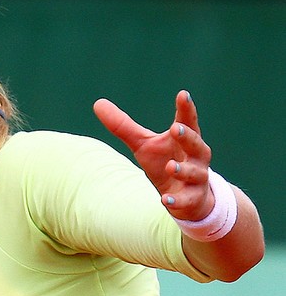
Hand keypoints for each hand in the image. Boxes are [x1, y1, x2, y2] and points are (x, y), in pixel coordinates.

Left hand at [93, 90, 213, 220]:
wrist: (187, 198)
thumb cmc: (165, 162)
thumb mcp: (142, 144)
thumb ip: (123, 126)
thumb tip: (97, 103)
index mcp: (184, 140)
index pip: (187, 121)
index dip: (186, 108)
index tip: (183, 94)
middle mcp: (195, 157)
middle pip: (196, 145)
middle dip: (188, 138)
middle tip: (176, 129)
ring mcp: (197, 179)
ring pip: (195, 173)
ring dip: (183, 170)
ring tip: (171, 166)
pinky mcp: (193, 199)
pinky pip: (188, 200)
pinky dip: (177, 200)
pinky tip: (165, 200)